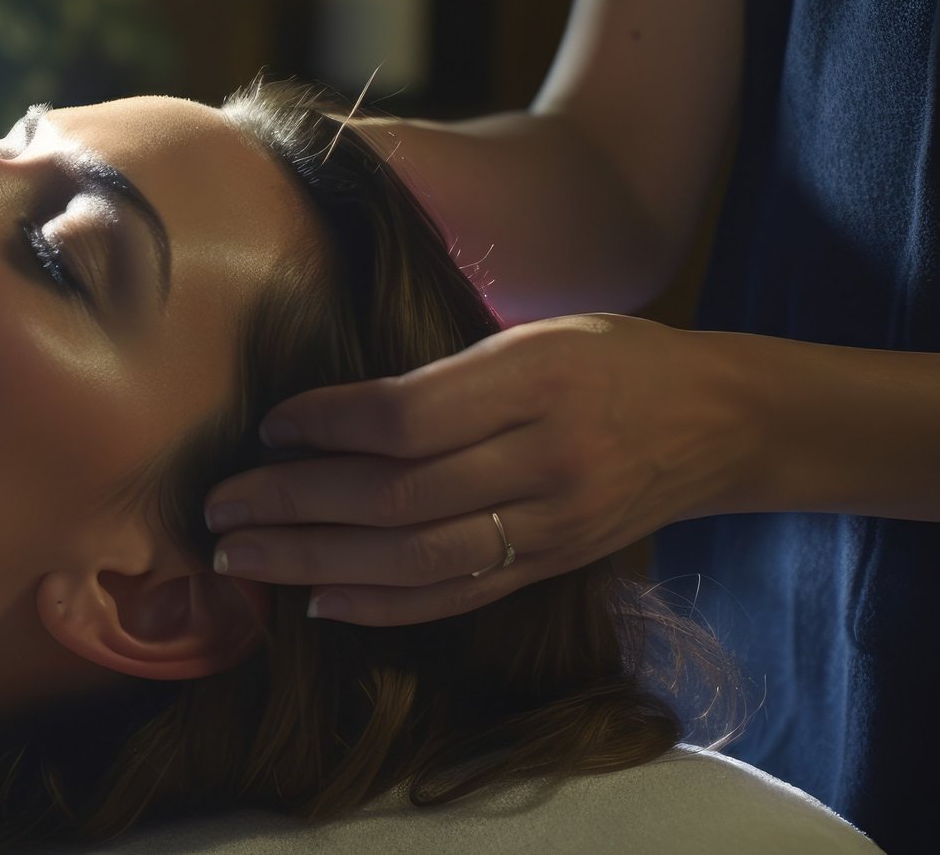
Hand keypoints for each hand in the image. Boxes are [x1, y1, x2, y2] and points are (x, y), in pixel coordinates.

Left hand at [202, 313, 755, 624]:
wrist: (719, 421)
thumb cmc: (612, 358)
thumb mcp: (533, 334)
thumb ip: (444, 376)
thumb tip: (328, 412)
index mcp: (534, 381)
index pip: (405, 417)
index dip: (325, 426)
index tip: (267, 428)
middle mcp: (543, 459)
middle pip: (396, 497)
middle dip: (293, 506)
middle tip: (220, 508)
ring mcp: (551, 524)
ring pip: (415, 558)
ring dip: (315, 563)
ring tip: (245, 559)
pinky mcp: (551, 566)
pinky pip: (457, 595)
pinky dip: (383, 605)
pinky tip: (319, 601)